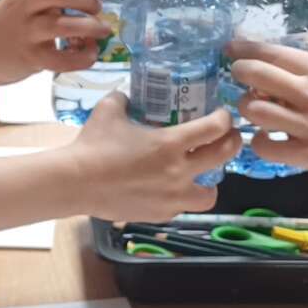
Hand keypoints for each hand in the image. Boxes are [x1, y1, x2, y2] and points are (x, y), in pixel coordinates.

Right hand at [0, 0, 118, 84]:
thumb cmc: (15, 21)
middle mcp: (24, 3)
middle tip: (99, 10)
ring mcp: (25, 31)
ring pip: (61, 25)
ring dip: (89, 27)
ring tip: (103, 31)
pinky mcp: (29, 58)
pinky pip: (60, 59)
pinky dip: (81, 57)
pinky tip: (90, 54)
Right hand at [62, 93, 239, 220]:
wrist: (76, 182)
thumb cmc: (92, 145)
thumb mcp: (110, 110)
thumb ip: (126, 98)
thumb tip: (130, 93)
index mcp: (169, 144)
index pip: (214, 128)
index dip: (224, 119)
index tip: (223, 115)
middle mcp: (177, 172)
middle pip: (223, 156)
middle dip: (231, 143)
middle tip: (228, 137)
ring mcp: (171, 197)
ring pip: (210, 193)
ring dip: (212, 181)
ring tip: (204, 172)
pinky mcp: (160, 214)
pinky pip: (182, 207)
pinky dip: (183, 197)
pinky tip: (173, 189)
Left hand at [226, 39, 307, 182]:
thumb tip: (291, 44)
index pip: (270, 51)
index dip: (244, 48)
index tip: (230, 48)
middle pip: (255, 75)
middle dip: (238, 73)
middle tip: (237, 76)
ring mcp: (306, 125)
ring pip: (254, 110)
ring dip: (246, 107)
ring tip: (251, 107)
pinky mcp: (305, 153)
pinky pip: (264, 146)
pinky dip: (258, 142)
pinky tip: (264, 137)